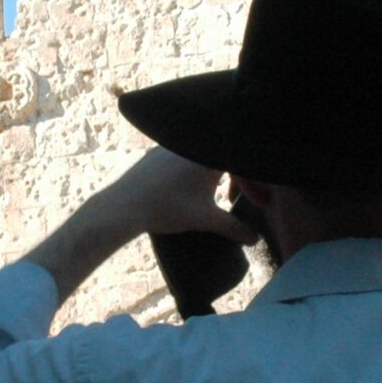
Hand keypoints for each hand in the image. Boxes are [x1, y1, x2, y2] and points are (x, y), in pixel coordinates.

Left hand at [96, 149, 260, 244]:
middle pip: (227, 156)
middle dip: (239, 178)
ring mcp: (175, 144)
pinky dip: (199, 169)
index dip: (254, 184)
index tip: (256, 203)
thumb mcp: (205, 219)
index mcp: (211, 154)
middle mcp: (195, 143)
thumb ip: (233, 227)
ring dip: (219, 173)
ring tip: (217, 195)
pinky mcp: (160, 151)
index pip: (243, 163)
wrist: (125, 205)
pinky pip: (189, 154)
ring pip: (208, 155)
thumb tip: (253, 239)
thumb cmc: (167, 208)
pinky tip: (193, 187)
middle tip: (236, 198)